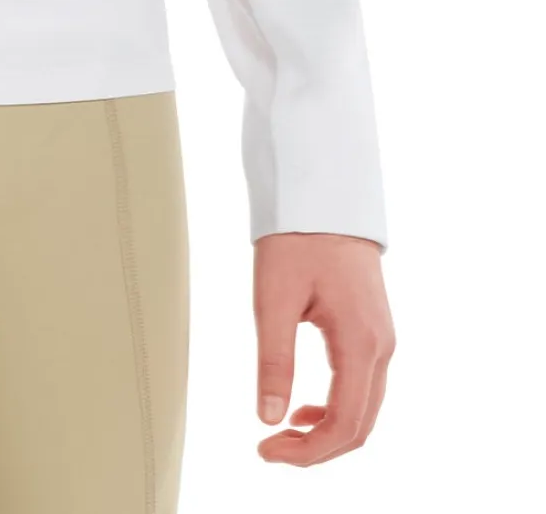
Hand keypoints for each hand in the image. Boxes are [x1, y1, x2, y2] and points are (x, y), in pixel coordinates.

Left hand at [252, 232, 395, 464]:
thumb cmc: (297, 240)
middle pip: (359, 426)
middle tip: (270, 449)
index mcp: (360, 343)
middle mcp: (380, 348)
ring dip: (326, 431)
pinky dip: (336, 408)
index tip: (266, 451)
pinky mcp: (373, 331)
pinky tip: (303, 407)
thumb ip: (273, 361)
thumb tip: (268, 419)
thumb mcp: (273, 299)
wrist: (324, 195)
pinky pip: (362, 387)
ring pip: (363, 410)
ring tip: (282, 432)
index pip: (344, 425)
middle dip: (316, 449)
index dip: (307, 452)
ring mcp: (381, 339)